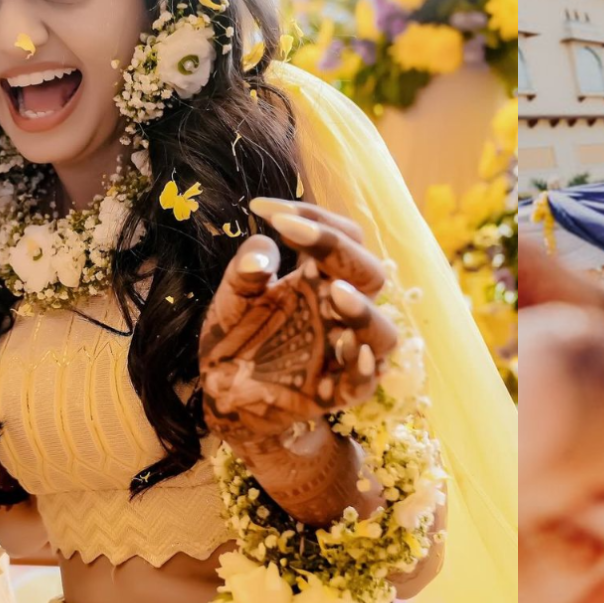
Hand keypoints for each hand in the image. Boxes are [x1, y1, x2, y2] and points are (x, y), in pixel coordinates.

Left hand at [198, 198, 399, 444]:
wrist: (221, 395)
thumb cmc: (235, 337)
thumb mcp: (232, 297)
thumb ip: (245, 268)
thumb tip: (265, 245)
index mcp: (319, 279)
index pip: (344, 238)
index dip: (315, 217)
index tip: (263, 207)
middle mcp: (338, 311)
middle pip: (370, 274)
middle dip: (341, 251)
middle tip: (295, 232)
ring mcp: (341, 352)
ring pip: (382, 330)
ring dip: (364, 310)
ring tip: (334, 293)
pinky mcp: (335, 392)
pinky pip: (363, 383)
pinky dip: (364, 369)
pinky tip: (350, 350)